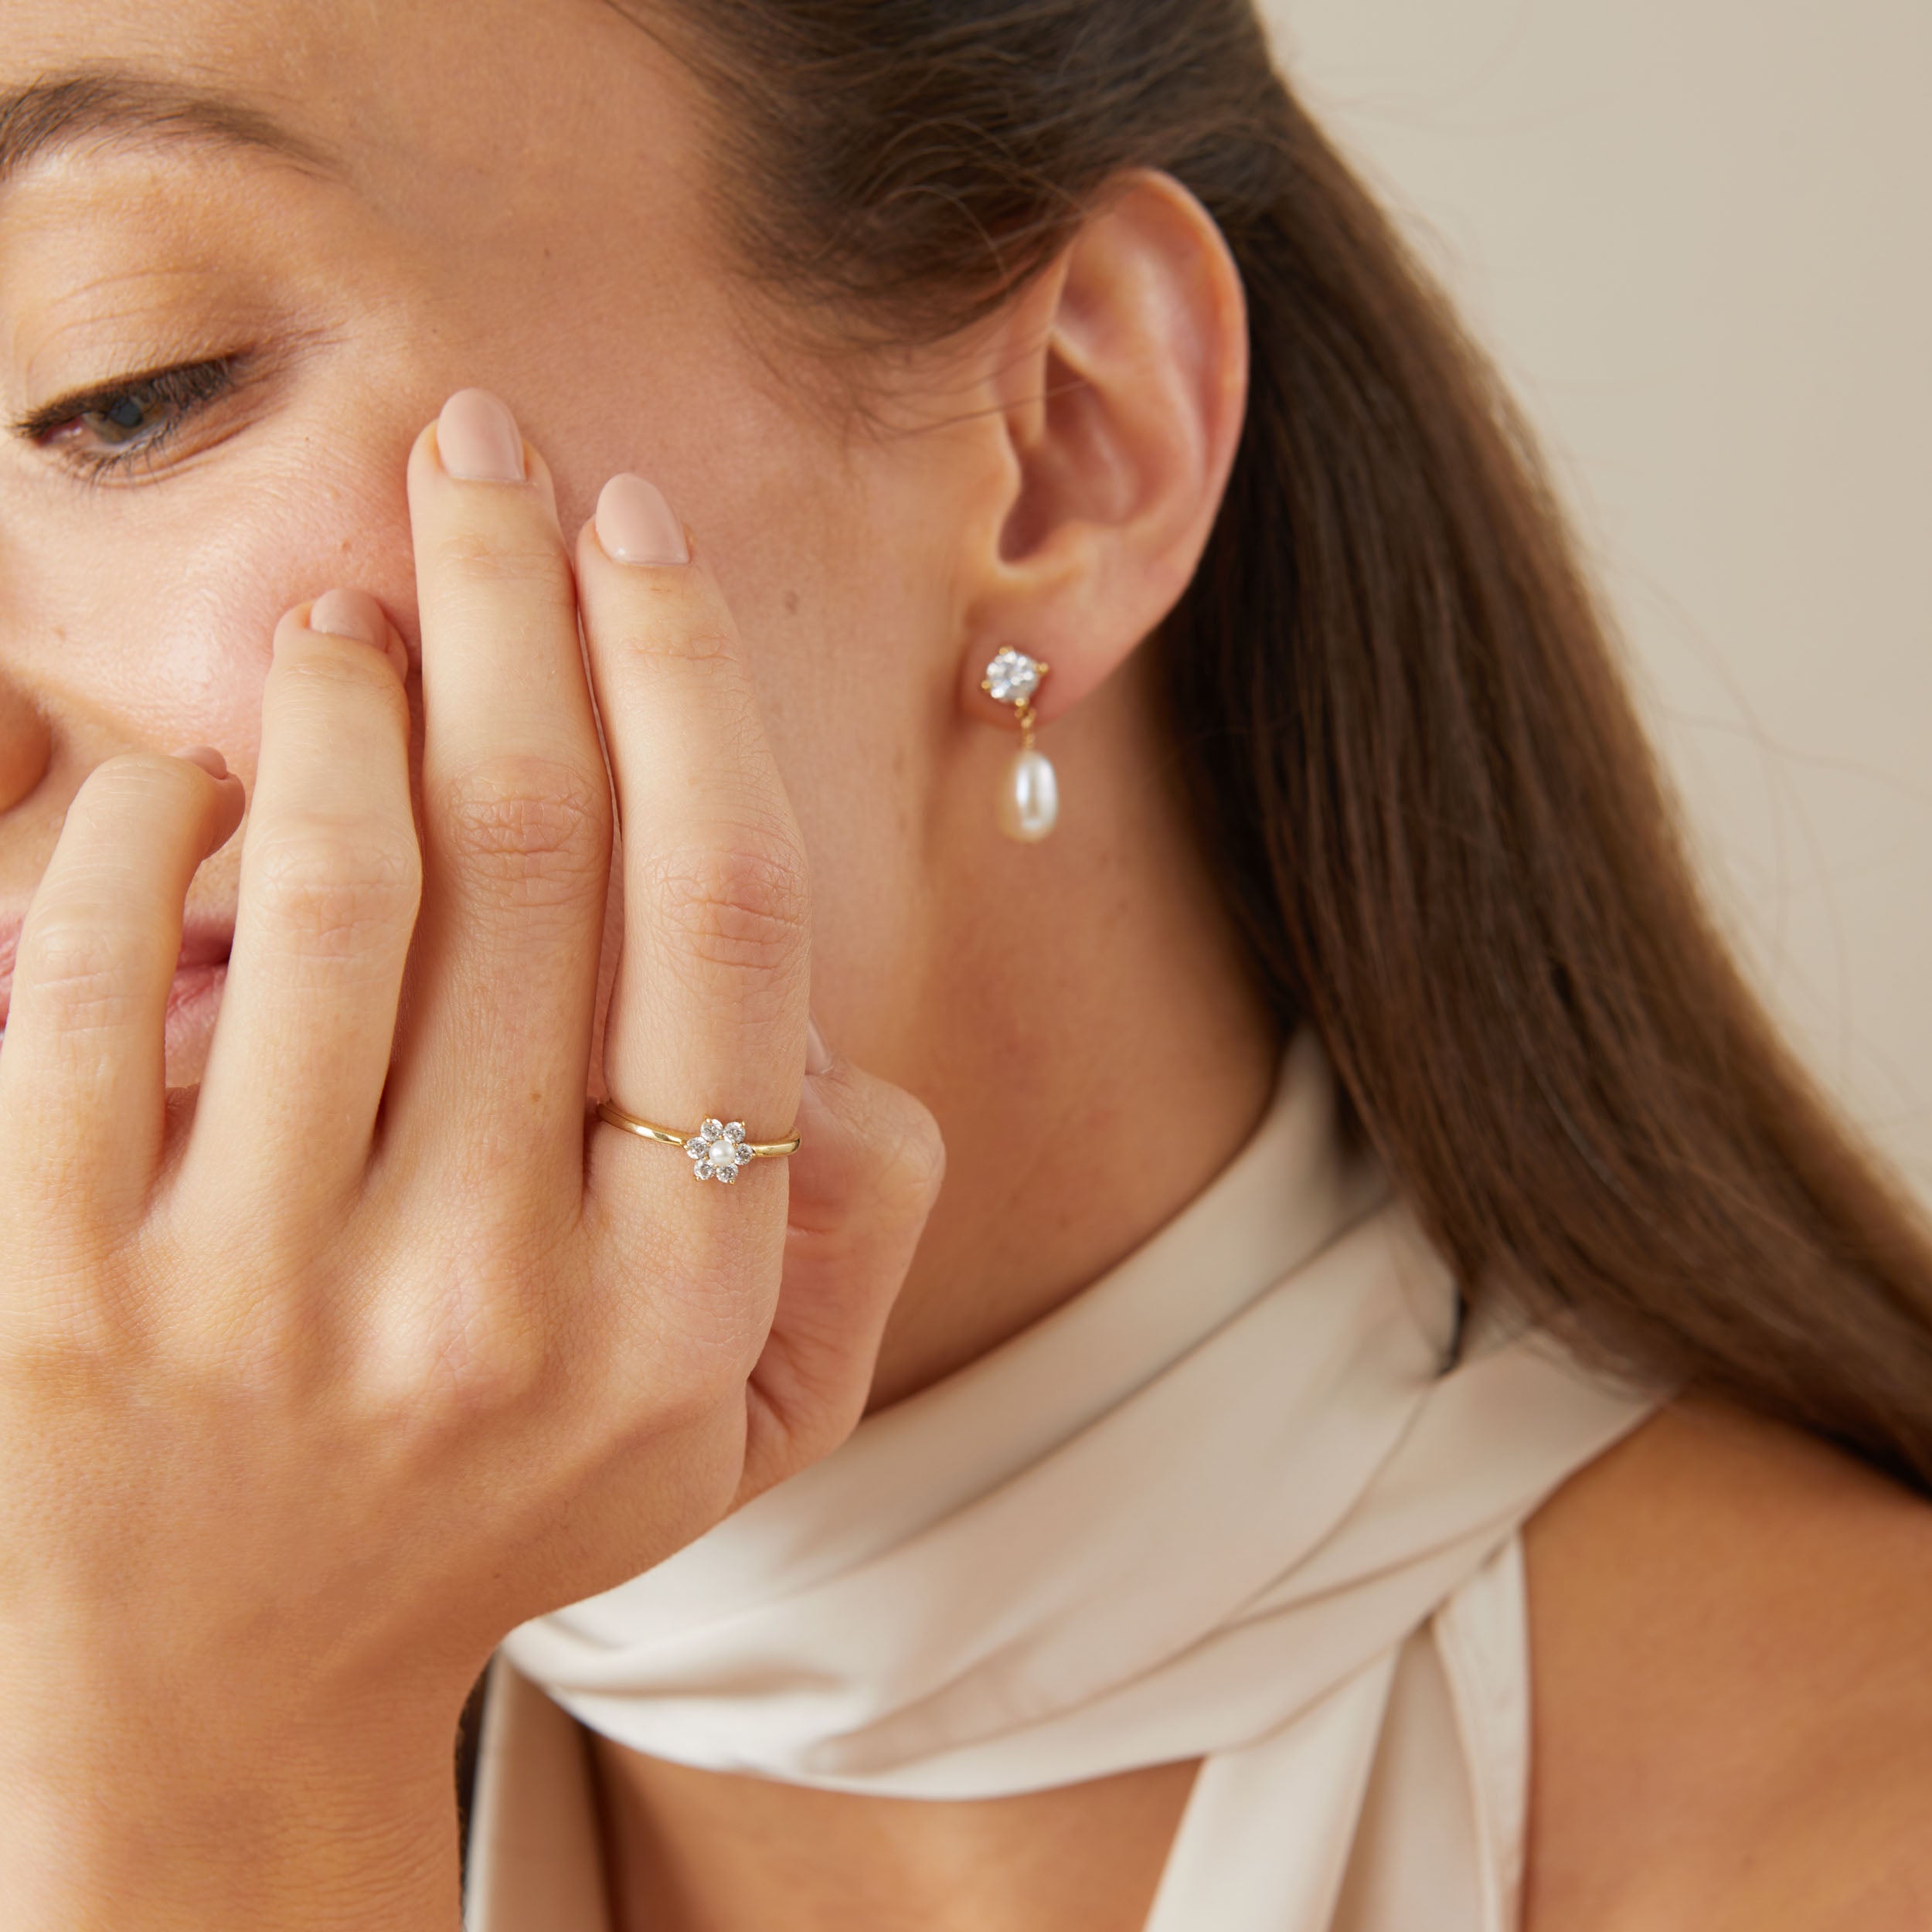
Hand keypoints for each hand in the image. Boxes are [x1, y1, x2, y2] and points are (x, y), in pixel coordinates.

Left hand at [0, 391, 941, 1928]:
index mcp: (684, 1303)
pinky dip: (135, 824)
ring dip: (344, 681)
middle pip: (537, 848)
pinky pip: (89, 984)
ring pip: (335, 882)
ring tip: (349, 595)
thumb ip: (842, 1235)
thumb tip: (839, 1050)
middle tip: (482, 449)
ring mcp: (266, 1312)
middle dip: (513, 596)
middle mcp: (498, 1300)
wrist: (208, 1724)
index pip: (722, 916)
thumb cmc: (492, 1511)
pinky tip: (176, 771)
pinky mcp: (49, 1310)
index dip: (686, 680)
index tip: (636, 535)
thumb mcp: (735, 1425)